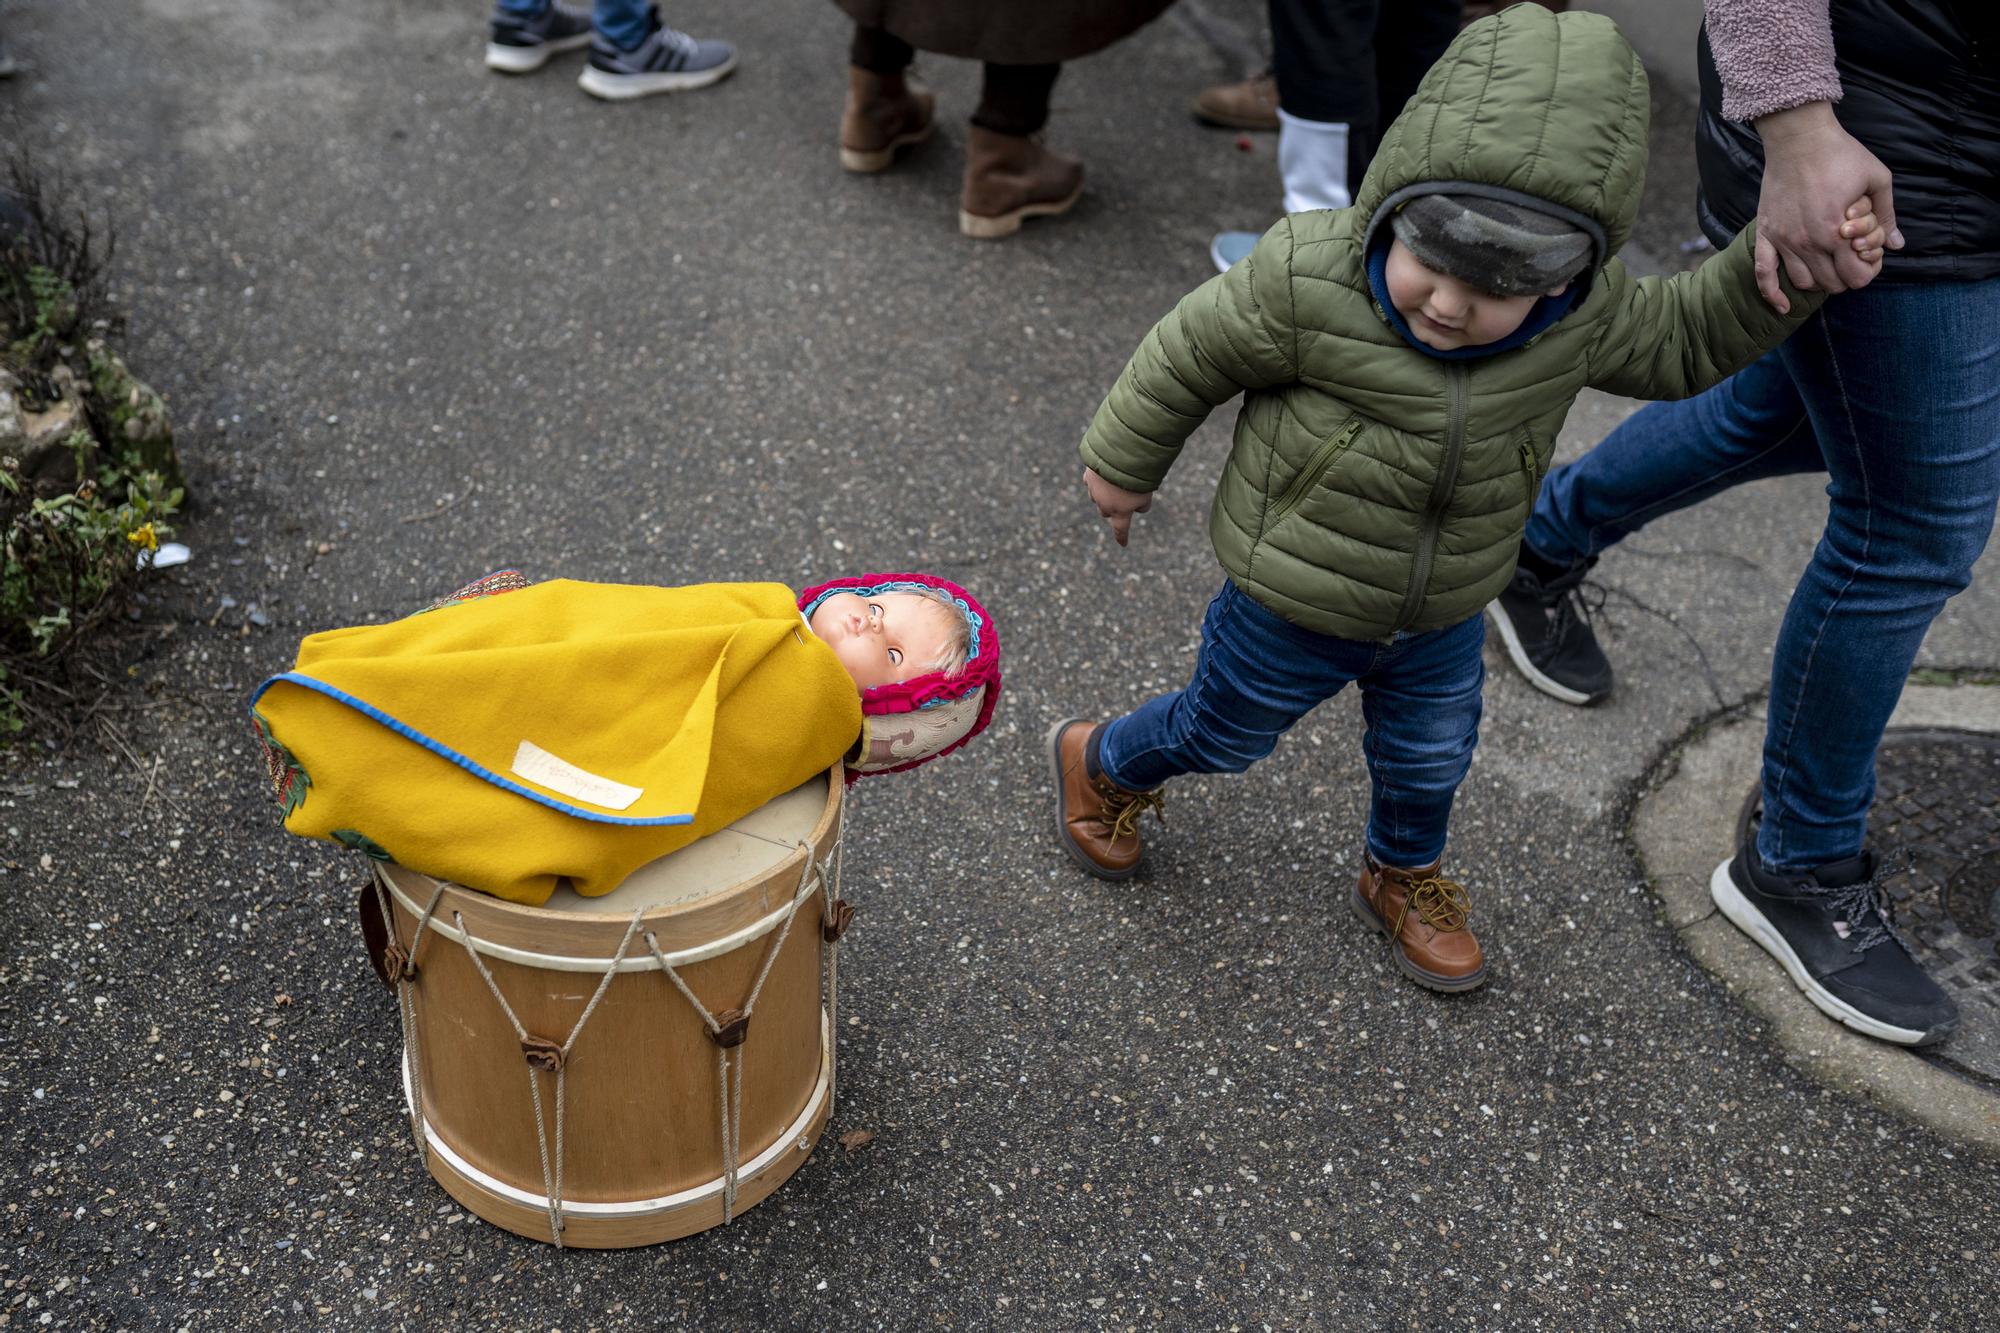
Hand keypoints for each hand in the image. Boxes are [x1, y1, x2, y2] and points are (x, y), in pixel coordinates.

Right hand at [1083, 466, 1153, 546]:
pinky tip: (1103, 474)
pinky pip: (1091, 482)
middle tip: (1122, 498)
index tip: (1123, 544)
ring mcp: (1094, 491)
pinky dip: (1097, 481)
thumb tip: (1137, 507)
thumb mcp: (1147, 494)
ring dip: (1104, 494)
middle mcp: (1104, 505)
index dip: (1122, 537)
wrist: (1121, 457)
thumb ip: (1142, 505)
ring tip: (1114, 481)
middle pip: (1106, 512)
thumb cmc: (1138, 479)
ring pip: (1097, 497)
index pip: (1121, 529)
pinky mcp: (1088, 476)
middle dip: (1112, 508)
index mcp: (1120, 513)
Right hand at [1751, 101, 1902, 313]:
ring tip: (1827, 267)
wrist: (1799, 137)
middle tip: (1851, 262)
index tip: (1869, 261)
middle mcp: (1809, 242)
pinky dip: (1772, 294)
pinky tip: (1782, 306)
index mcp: (1838, 232)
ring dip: (1818, 282)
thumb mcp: (1877, 179)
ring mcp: (1785, 240)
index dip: (1867, 273)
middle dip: (1845, 278)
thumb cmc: (1841, 154)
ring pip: (1803, 282)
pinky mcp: (1768, 233)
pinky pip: (1763, 273)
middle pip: (1830, 284)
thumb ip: (1886, 216)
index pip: (1856, 276)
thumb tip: (1897, 245)